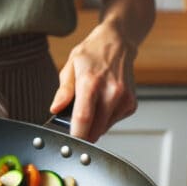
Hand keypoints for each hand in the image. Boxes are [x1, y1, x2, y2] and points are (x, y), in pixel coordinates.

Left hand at [49, 19, 136, 142]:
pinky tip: (102, 103)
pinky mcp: (131, 105)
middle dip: (82, 133)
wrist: (118, 43)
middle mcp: (111, 92)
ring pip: (103, 129)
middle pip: (94, 130)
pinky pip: (113, 122)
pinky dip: (104, 119)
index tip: (68, 142)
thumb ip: (63, 92)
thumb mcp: (70, 67)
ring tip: (91, 105)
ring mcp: (124, 99)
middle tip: (74, 124)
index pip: (83, 118)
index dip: (75, 135)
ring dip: (94, 126)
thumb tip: (55, 109)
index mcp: (91, 82)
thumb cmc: (92, 53)